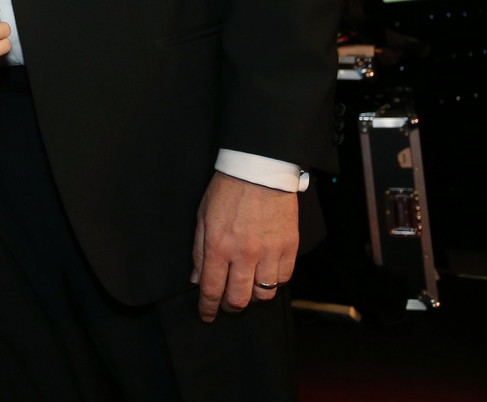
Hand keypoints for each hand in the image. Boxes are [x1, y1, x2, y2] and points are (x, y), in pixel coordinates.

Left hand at [191, 171, 297, 321]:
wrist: (259, 171)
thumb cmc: (227, 191)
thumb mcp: (202, 218)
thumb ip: (199, 251)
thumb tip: (197, 280)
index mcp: (219, 246)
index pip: (212, 289)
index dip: (208, 307)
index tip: (206, 315)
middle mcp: (245, 254)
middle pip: (240, 299)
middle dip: (231, 307)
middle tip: (227, 305)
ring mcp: (270, 252)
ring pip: (264, 294)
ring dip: (253, 297)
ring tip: (247, 289)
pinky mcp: (289, 247)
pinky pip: (284, 278)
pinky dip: (274, 282)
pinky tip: (265, 274)